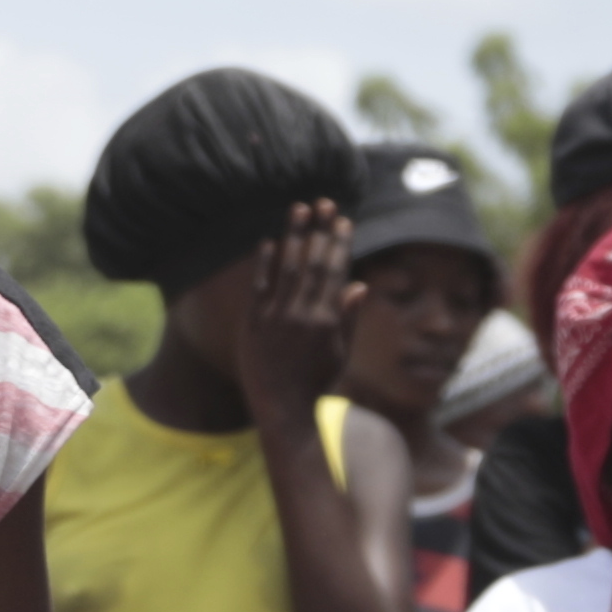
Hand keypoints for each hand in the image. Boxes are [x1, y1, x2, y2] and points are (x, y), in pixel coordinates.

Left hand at [229, 203, 351, 437]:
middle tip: (325, 203)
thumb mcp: (341, 355)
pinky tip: (269, 241)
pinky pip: (260, 286)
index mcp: (327, 322)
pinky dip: (265, 263)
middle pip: (313, 264)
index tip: (343, 221)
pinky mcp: (253, 323)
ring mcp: (276, 318)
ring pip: (287, 268)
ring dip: (294, 236)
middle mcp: (302, 315)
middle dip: (320, 231)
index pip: (334, 273)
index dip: (339, 245)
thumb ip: (348, 319)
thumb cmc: (316, 384)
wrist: (282, 408)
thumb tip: (358, 285)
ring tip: (299, 209)